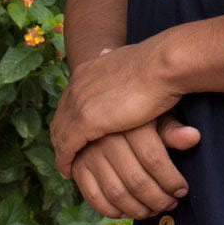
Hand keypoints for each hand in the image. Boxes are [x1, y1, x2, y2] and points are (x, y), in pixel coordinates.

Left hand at [51, 37, 180, 177]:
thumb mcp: (129, 63)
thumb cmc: (157, 64)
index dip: (70, 117)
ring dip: (62, 150)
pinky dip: (65, 160)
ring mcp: (79, 101)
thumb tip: (108, 53)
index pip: (70, 99)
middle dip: (62, 135)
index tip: (74, 132)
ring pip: (60, 132)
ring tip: (68, 166)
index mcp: (87, 70)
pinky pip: (67, 146)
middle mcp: (77, 84)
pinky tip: (70, 171)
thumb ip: (116, 66)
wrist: (163, 65)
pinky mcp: (86, 119)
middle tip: (67, 154)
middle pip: (61, 116)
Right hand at [72, 114, 200, 219]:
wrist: (106, 98)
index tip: (182, 189)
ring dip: (137, 209)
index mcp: (129, 123)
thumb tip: (194, 138)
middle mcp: (106, 138)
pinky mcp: (78, 166)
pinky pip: (94, 197)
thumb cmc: (139, 109)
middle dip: (157, 199)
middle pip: (136, 180)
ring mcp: (89, 153)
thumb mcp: (156, 114)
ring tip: (153, 210)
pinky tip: (128, 211)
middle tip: (170, 204)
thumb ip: (172, 129)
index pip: (154, 159)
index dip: (171, 179)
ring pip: (116, 193)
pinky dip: (112, 210)